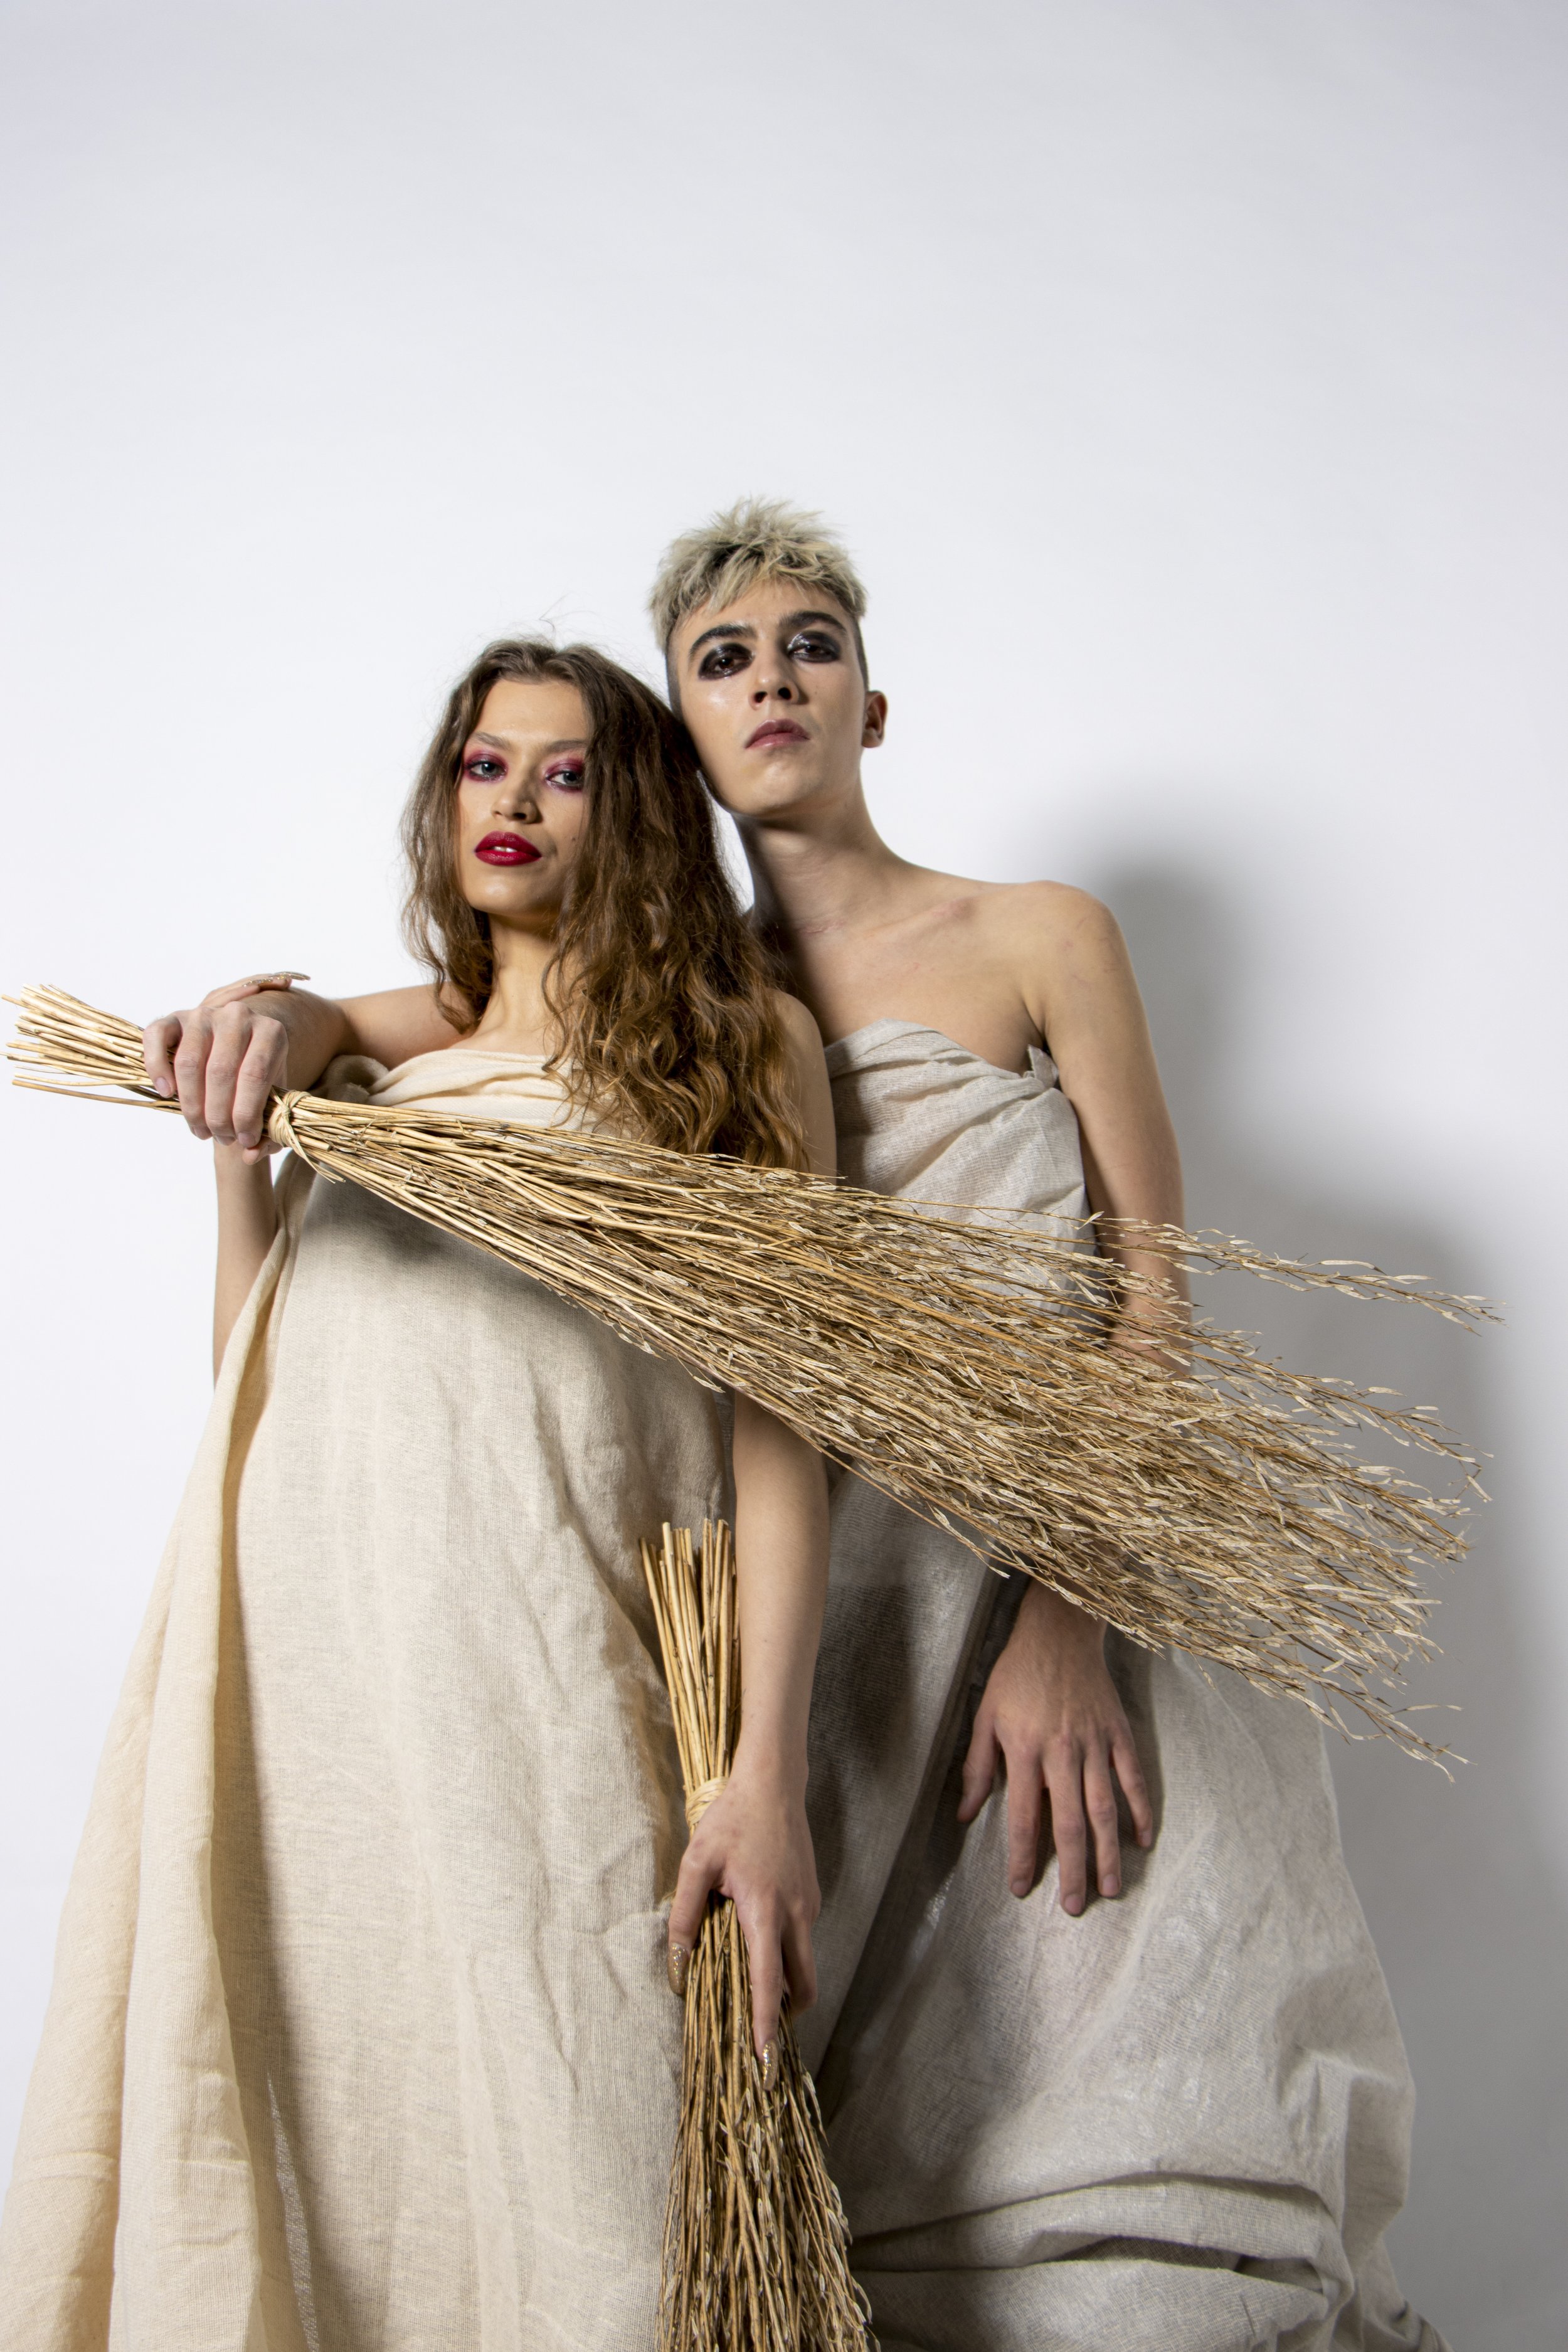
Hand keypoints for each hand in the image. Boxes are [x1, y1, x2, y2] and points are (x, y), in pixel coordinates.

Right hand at [142, 973, 307, 1158]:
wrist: (237, 1052)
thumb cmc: (256, 1083)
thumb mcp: (272, 1103)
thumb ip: (269, 1132)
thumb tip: (249, 1154)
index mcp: (271, 1031)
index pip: (255, 1074)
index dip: (247, 1114)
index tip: (245, 1141)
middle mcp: (238, 1016)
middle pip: (220, 1071)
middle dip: (218, 1115)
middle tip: (221, 1138)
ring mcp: (204, 1014)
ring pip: (189, 1062)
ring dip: (192, 1105)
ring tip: (200, 1130)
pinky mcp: (174, 1018)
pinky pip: (156, 1038)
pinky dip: (156, 1067)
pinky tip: (166, 1093)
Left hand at [667, 1755, 819, 2062]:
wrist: (773, 1783)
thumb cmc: (732, 1820)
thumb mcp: (697, 1863)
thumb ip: (685, 1915)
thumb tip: (677, 1965)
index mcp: (765, 1911)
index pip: (768, 1982)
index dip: (764, 2024)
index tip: (766, 2061)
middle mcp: (796, 1914)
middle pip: (801, 1984)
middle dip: (785, 2015)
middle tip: (761, 2036)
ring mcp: (809, 1905)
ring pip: (804, 1962)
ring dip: (786, 1984)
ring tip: (754, 1991)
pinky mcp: (812, 1895)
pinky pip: (802, 1938)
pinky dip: (786, 1954)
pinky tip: (758, 1942)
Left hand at [959, 1581, 1153, 1914]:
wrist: (1058, 1632)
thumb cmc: (1016, 1674)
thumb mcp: (985, 1716)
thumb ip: (976, 1767)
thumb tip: (965, 1814)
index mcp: (1025, 1750)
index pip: (1022, 1816)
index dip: (1022, 1856)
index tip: (1021, 1888)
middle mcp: (1062, 1752)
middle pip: (1069, 1823)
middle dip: (1072, 1869)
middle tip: (1075, 1906)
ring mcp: (1095, 1743)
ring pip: (1104, 1808)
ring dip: (1108, 1852)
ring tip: (1111, 1888)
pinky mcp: (1118, 1733)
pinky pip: (1133, 1777)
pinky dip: (1140, 1810)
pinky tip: (1142, 1840)